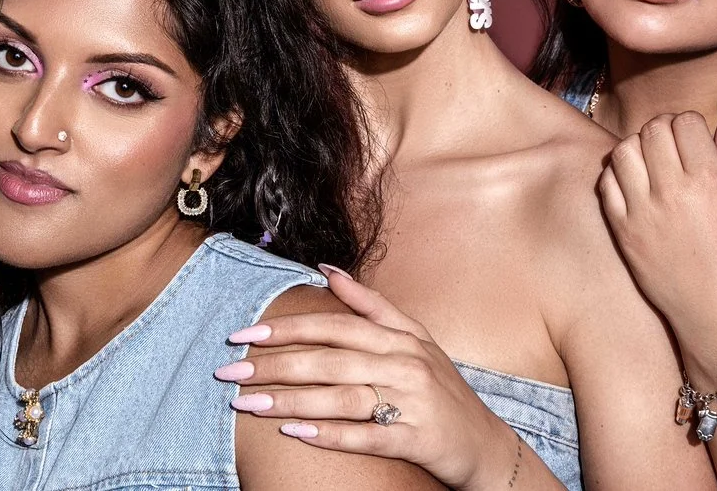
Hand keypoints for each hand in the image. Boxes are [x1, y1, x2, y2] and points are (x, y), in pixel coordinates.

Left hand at [215, 266, 520, 490]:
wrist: (486, 445)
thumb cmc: (440, 390)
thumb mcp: (414, 338)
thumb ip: (371, 305)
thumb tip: (326, 271)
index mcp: (400, 336)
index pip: (333, 325)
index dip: (286, 327)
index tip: (243, 333)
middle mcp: (405, 363)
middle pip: (329, 360)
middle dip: (274, 364)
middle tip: (229, 371)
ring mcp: (413, 401)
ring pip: (340, 396)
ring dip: (289, 400)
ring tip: (247, 404)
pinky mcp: (417, 438)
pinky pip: (366, 435)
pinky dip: (329, 435)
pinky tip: (293, 434)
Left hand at [597, 107, 716, 349]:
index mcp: (708, 183)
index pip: (685, 123)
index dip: (689, 123)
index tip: (694, 136)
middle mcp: (671, 193)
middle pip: (652, 130)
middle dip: (663, 128)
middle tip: (672, 144)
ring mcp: (641, 212)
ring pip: (623, 150)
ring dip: (637, 146)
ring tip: (651, 160)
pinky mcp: (621, 230)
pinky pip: (606, 183)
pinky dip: (617, 173)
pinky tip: (634, 182)